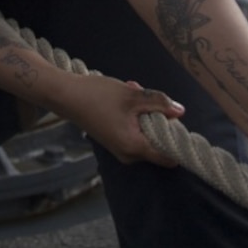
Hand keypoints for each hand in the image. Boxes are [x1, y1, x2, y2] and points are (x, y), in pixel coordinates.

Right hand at [58, 76, 185, 166]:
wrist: (66, 96)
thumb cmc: (99, 96)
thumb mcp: (133, 96)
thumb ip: (159, 103)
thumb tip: (180, 111)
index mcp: (134, 147)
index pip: (168, 156)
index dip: (176, 140)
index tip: (177, 121)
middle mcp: (128, 154)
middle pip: (157, 141)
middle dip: (157, 117)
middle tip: (146, 95)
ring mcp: (120, 148)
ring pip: (146, 132)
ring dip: (144, 111)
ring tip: (133, 90)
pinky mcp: (114, 140)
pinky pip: (134, 130)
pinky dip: (134, 114)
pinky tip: (126, 96)